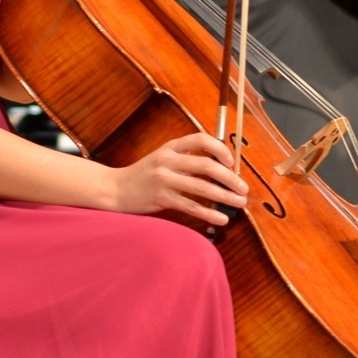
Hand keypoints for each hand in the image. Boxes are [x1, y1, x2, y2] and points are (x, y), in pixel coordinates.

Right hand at [112, 132, 248, 226]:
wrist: (114, 189)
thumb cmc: (143, 175)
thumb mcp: (163, 159)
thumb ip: (185, 159)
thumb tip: (220, 169)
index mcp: (171, 147)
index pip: (201, 139)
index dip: (220, 149)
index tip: (232, 162)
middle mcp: (168, 160)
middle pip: (206, 165)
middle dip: (230, 177)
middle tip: (243, 188)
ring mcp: (164, 179)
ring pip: (201, 187)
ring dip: (225, 196)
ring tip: (239, 203)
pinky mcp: (161, 198)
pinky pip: (190, 206)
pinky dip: (209, 213)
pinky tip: (221, 218)